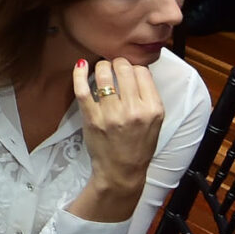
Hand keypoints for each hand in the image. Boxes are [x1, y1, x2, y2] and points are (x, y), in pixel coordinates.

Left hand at [71, 55, 162, 192]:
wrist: (122, 171)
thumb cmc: (139, 145)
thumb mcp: (155, 121)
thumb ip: (148, 96)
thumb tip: (135, 69)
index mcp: (153, 109)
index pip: (142, 71)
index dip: (134, 66)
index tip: (128, 69)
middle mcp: (134, 110)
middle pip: (124, 69)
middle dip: (117, 62)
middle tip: (113, 66)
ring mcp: (111, 114)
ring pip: (103, 75)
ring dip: (101, 66)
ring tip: (101, 68)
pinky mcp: (92, 119)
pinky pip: (83, 90)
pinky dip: (79, 74)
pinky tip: (80, 65)